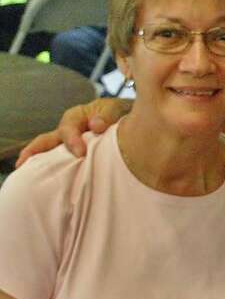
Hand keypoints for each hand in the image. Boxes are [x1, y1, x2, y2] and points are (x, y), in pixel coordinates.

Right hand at [14, 97, 129, 166]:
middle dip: (33, 152)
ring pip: (48, 154)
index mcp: (75, 118)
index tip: (81, 153)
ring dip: (36, 165)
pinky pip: (60, 166)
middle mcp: (66, 132)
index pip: (67, 129)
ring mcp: (66, 147)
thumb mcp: (115, 110)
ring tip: (24, 177)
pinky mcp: (72, 159)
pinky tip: (47, 188)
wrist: (127, 121)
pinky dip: (52, 174)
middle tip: (23, 165)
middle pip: (45, 141)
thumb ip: (107, 115)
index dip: (72, 141)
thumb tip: (96, 125)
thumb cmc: (117, 114)